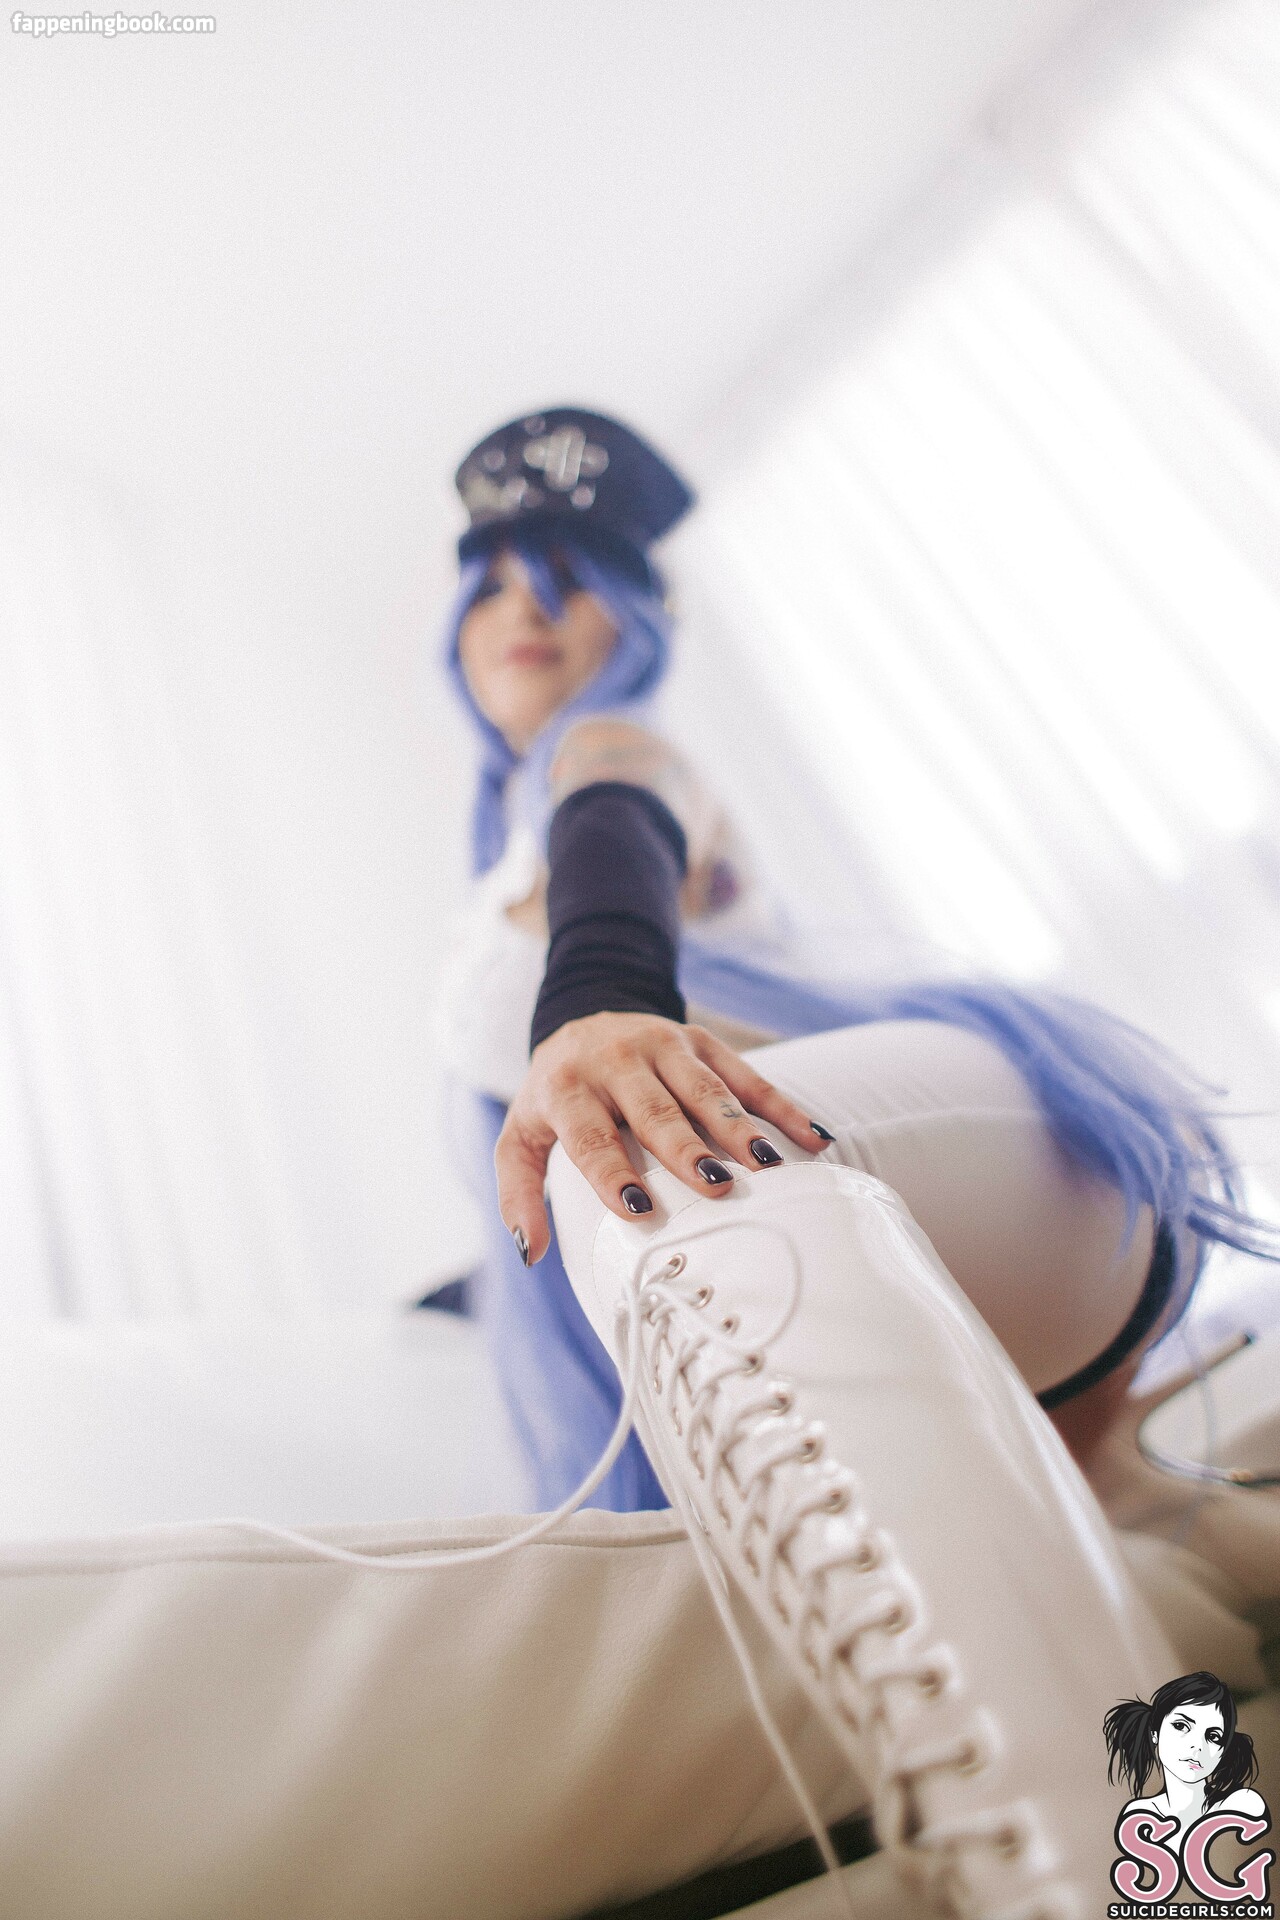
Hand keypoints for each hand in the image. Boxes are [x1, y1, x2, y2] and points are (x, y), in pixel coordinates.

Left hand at [495, 1011, 828, 1262]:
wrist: (583, 1014)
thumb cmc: (555, 1096)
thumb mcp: (521, 1137)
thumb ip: (517, 1193)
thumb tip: (530, 1253)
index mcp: (568, 1088)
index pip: (590, 1135)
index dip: (611, 1172)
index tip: (638, 1210)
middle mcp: (617, 1060)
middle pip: (656, 1111)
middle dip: (687, 1148)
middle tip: (718, 1186)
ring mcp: (664, 1045)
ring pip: (706, 1090)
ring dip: (740, 1127)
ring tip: (769, 1165)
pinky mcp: (700, 1040)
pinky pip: (746, 1074)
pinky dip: (782, 1106)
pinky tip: (813, 1137)